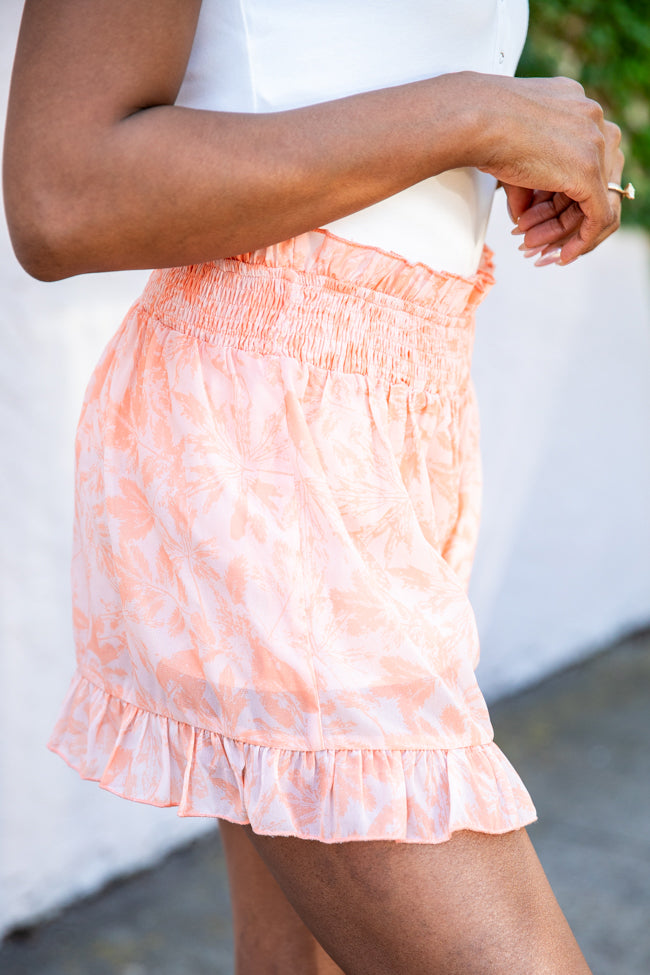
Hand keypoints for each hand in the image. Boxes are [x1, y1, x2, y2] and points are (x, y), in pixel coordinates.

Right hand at [471, 75, 623, 265]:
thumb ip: (527, 184)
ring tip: (535, 246)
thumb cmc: (481, 128)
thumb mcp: (513, 155)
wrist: (474, 121)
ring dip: (563, 230)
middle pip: (594, 181)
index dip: (558, 197)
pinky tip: (562, 255)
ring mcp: (596, 143)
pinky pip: (598, 216)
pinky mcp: (589, 171)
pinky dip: (581, 240)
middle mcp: (593, 119)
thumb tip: (523, 212)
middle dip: (561, 216)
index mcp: (576, 106)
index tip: (533, 216)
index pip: (582, 161)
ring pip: (597, 201)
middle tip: (534, 236)